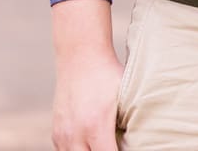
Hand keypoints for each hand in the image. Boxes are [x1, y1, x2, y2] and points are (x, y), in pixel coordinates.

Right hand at [50, 0, 122, 149]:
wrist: (80, 56)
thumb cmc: (108, 75)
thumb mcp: (126, 96)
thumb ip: (129, 122)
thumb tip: (141, 137)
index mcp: (96, 126)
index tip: (129, 149)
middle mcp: (75, 134)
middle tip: (117, 146)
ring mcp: (63, 134)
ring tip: (104, 144)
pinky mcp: (57, 131)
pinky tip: (91, 145)